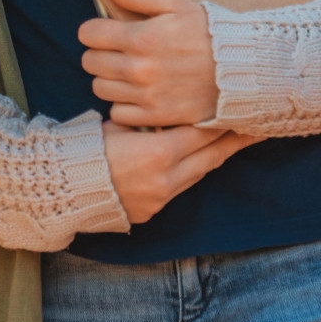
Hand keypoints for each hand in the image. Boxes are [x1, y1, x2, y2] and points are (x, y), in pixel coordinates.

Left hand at [78, 0, 217, 127]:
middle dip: (99, 54)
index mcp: (140, 37)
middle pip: (90, 63)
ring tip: (129, 72)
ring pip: (100, 88)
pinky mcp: (156, 116)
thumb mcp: (175, 6)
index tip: (105, 32)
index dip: (94, 30)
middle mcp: (138, 69)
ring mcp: (146, 95)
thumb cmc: (209, 33)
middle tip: (118, 51)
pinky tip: (138, 93)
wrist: (242, 70)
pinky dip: (124, 104)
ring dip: (110, 79)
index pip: (88, 34)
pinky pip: (118, 113)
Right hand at [101, 122, 255, 223]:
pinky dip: (191, 172)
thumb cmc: (87, 148)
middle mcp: (166, 179)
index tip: (243, 110)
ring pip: (198, 174)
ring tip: (233, 143)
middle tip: (257, 129)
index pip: (202, 134)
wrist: (63, 188)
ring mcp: (160, 199)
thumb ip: (151, 122)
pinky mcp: (152, 212)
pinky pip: (180, 188)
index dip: (224, 122)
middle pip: (210, 157)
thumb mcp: (120, 125)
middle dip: (233, 142)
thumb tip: (173, 110)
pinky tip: (200, 161)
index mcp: (158, 153)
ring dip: (214, 158)